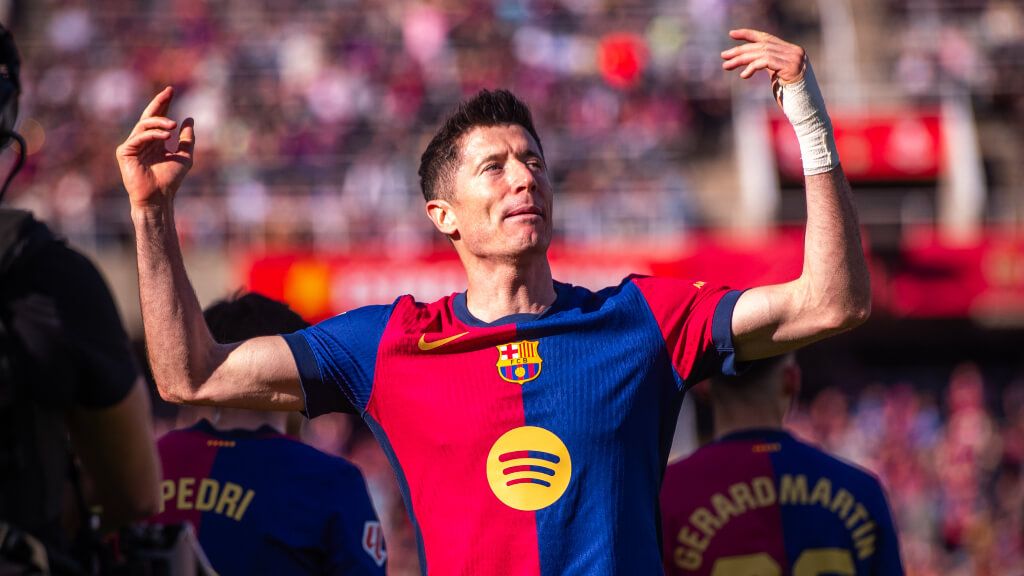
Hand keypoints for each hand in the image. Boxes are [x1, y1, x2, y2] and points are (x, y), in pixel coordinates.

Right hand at [116, 87, 194, 210]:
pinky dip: (152, 135)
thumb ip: (187, 138)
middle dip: (158, 103)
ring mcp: (132, 146)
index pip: (158, 118)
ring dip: (159, 122)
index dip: (163, 104)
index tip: (171, 90)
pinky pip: (138, 137)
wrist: (159, 197)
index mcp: (155, 142)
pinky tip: (166, 137)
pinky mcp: (124, 152)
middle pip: (148, 117)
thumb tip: (190, 119)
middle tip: (169, 92)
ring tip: (173, 125)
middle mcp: (142, 141)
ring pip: (144, 126)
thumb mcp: (185, 156)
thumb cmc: (170, 180)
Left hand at [721, 29, 806, 104]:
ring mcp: (794, 58)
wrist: (806, 110)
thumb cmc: (790, 97)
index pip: (766, 37)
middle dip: (740, 50)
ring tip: (726, 66)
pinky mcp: (791, 67)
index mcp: (791, 50)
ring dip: (741, 59)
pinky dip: (752, 67)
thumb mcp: (777, 76)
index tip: (731, 34)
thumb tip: (751, 59)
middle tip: (723, 56)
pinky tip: (743, 75)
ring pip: (761, 52)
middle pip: (761, 45)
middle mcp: (794, 51)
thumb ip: (769, 64)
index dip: (748, 34)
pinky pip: (766, 61)